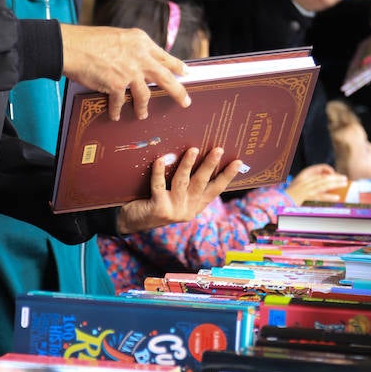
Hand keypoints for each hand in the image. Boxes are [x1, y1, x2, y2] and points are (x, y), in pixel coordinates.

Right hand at [59, 24, 190, 120]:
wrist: (71, 47)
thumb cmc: (89, 40)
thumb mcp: (118, 37)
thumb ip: (133, 49)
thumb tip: (141, 63)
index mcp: (141, 41)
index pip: (165, 56)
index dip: (177, 66)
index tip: (185, 72)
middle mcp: (140, 56)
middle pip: (166, 78)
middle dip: (178, 92)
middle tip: (185, 102)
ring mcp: (130, 72)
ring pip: (145, 96)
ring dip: (143, 108)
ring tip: (143, 115)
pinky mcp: (117, 85)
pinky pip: (120, 103)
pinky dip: (117, 110)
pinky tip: (116, 115)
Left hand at [117, 147, 242, 232]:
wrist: (132, 221)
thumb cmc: (155, 201)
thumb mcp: (176, 196)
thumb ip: (187, 184)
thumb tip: (197, 152)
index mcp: (195, 206)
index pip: (215, 189)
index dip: (227, 176)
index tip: (238, 162)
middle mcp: (187, 209)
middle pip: (201, 183)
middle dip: (210, 166)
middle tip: (218, 150)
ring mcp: (173, 210)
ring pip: (182, 183)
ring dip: (188, 165)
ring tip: (193, 150)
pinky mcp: (158, 208)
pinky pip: (158, 186)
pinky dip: (159, 171)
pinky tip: (161, 159)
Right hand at [285, 164, 348, 204]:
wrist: (279, 201)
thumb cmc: (290, 195)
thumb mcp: (298, 184)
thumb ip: (309, 181)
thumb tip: (324, 181)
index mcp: (303, 175)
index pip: (317, 169)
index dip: (327, 170)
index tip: (334, 174)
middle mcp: (305, 180)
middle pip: (323, 177)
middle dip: (335, 177)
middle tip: (345, 178)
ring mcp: (306, 189)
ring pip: (324, 184)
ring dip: (335, 183)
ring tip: (344, 183)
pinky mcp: (306, 197)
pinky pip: (320, 196)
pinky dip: (329, 197)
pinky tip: (337, 197)